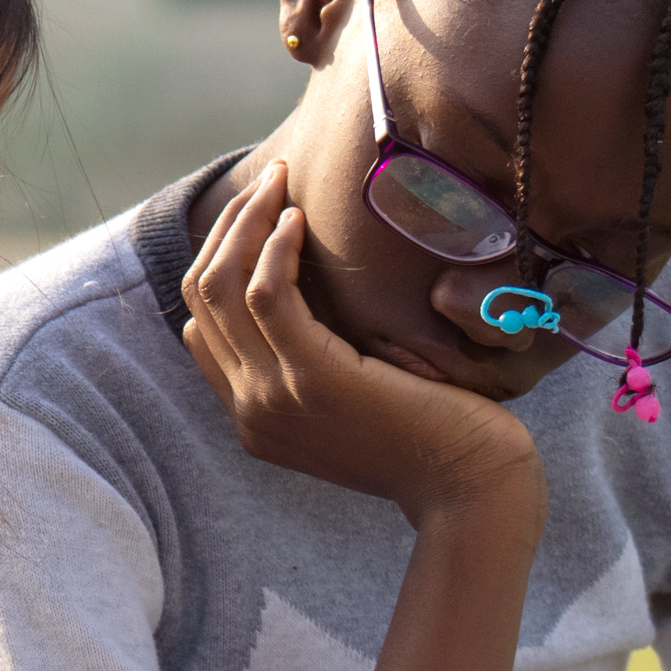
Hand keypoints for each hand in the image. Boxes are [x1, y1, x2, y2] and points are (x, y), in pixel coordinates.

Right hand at [177, 167, 542, 535]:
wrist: (469, 489)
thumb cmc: (437, 441)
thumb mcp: (358, 405)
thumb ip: (322, 367)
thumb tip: (320, 299)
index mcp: (255, 419)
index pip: (202, 327)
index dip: (221, 260)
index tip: (262, 218)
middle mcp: (250, 410)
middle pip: (201, 297)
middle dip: (227, 227)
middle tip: (267, 182)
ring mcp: (273, 397)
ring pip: (221, 286)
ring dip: (246, 221)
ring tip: (280, 182)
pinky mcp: (312, 377)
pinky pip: (266, 293)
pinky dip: (274, 246)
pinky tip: (300, 219)